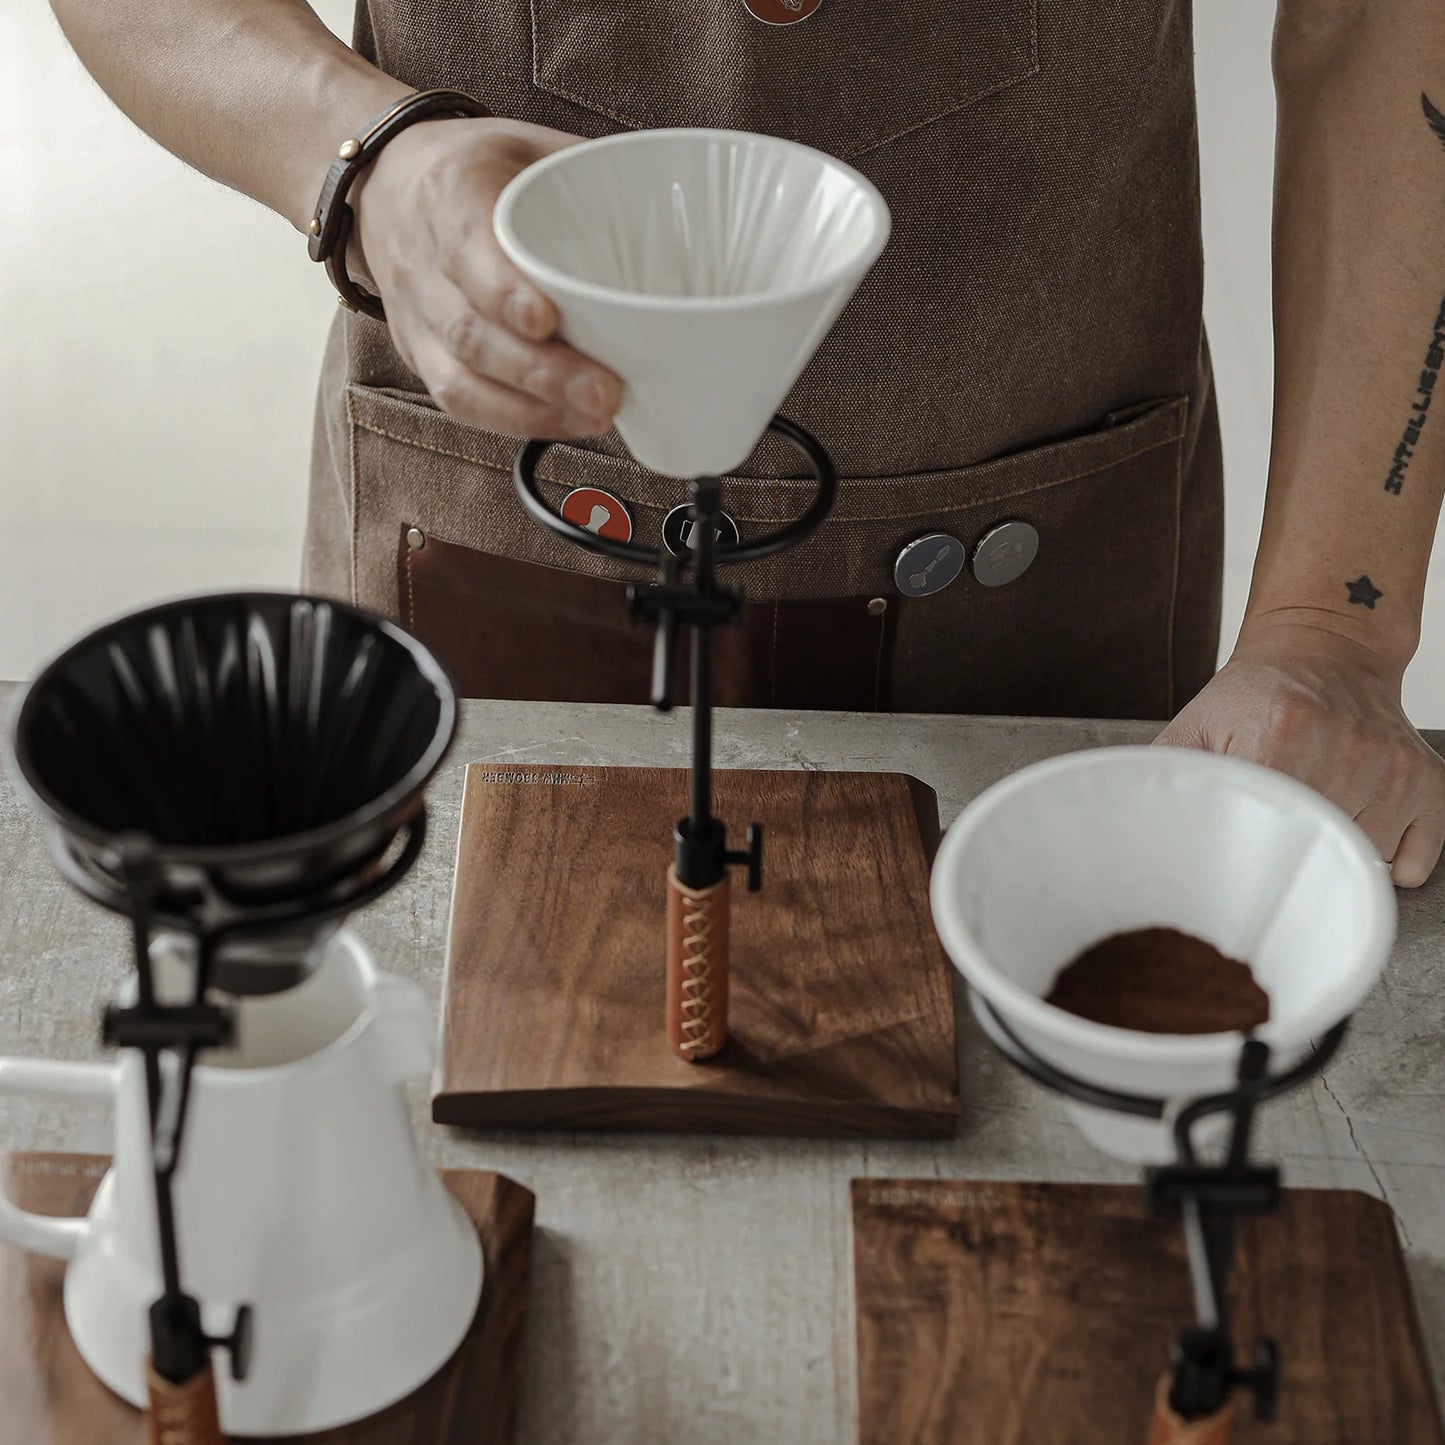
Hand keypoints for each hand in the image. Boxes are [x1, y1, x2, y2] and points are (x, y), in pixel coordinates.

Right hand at [349, 116, 622, 438]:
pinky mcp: (420, 358)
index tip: (548, 320)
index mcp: (448, 194)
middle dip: (541, 372)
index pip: (466, 249)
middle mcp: (420, 262)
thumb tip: (678, 216)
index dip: (503, 291)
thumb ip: (589, 180)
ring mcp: (416, 318)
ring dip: (533, 409)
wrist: (386, 186)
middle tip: (605, 393)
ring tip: (595, 416)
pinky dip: (515, 420)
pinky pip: (461, 403)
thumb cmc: (474, 171)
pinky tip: (565, 422)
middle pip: (471, 333)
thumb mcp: (527, 149)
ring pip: (462, 380)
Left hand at [1155, 619, 1444, 885]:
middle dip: (1291, 852)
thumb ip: (1164, 774)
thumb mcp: (1194, 725)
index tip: (1241, 851)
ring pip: (1364, 859)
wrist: (1324, 648)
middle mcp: (1344, 751)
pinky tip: (1357, 822)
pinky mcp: (1428, 781)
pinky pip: (1414, 859)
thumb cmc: (1256, 695)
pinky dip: (1389, 856)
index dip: (1251, 852)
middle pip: (1315, 850)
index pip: (1269, 830)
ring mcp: (1391, 769)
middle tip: (1278, 827)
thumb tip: (1127, 820)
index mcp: (1278, 738)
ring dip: (1337, 850)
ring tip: (1316, 808)